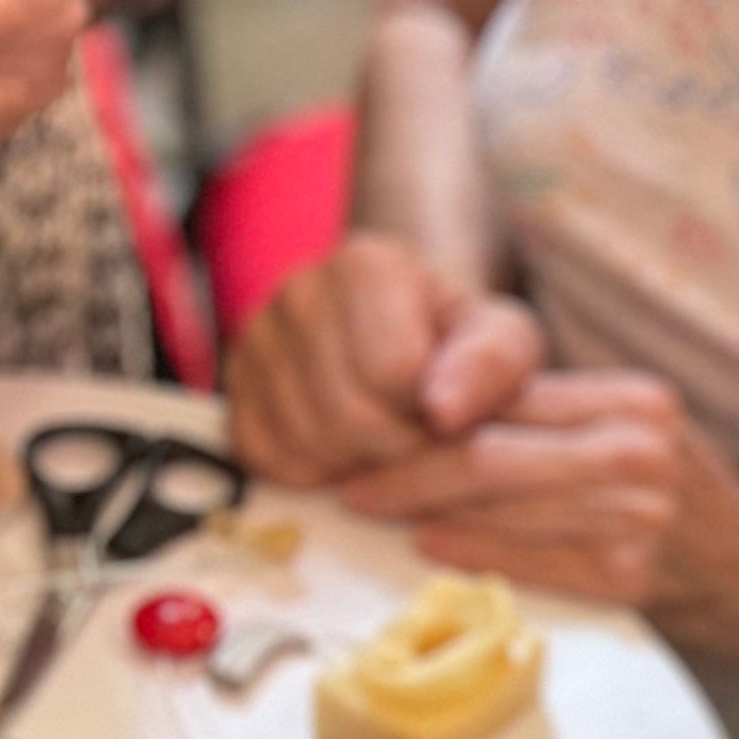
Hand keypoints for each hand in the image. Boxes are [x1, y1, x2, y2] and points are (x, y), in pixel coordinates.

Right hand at [224, 233, 546, 487]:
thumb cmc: (462, 344)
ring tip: (391, 445)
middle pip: (349, 414)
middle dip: (401, 450)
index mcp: (366, 265)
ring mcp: (255, 338)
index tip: (451, 420)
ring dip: (359, 466)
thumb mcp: (505, 341)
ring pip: (306, 442)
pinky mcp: (233, 388)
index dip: (433, 418)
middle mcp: (298, 290)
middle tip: (423, 446)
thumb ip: (493, 364)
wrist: (409, 343)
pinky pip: (265, 457)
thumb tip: (445, 412)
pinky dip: (313, 473)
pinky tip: (347, 452)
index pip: (394, 373)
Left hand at [332, 372, 738, 633]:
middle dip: (406, 468)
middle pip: (491, 453)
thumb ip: (554, 423)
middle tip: (351, 480)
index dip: (427, 412)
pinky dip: (468, 551)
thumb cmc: (681, 508)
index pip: (508, 398)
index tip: (373, 425)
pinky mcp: (631, 575)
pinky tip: (430, 545)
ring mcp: (640, 517)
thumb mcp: (634, 438)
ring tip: (375, 509)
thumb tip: (439, 418)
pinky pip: (526, 560)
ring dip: (421, 510)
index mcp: (636, 404)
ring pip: (499, 505)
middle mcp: (641, 452)